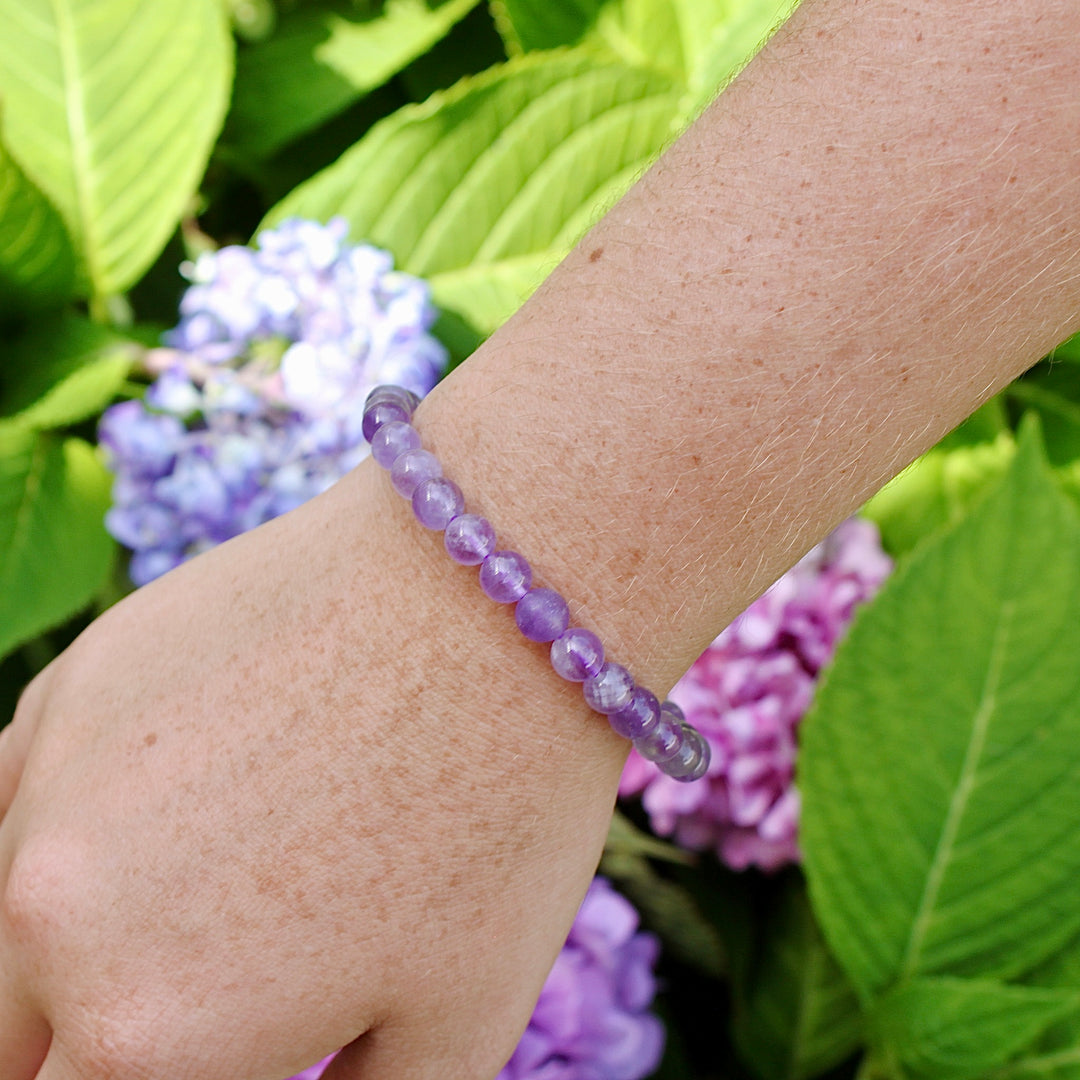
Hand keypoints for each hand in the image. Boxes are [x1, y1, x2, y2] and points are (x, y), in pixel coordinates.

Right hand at [0, 463, 625, 1079]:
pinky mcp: (78, 681)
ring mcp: (51, 784)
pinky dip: (55, 829)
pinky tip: (135, 816)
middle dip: (86, 1047)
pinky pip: (18, 790)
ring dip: (62, 948)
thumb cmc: (493, 812)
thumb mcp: (457, 1023)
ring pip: (4, 920)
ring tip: (185, 908)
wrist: (488, 599)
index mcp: (145, 1039)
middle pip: (18, 1042)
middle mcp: (55, 921)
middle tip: (194, 994)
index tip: (196, 1049)